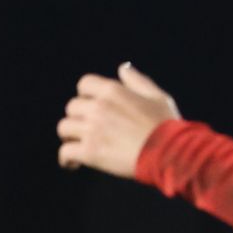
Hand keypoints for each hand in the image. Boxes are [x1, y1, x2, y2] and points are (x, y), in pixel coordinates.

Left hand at [57, 62, 181, 176]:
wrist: (168, 153)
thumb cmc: (166, 126)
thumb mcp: (157, 96)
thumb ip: (137, 81)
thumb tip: (123, 68)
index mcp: (112, 91)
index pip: (84, 84)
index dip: (85, 95)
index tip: (89, 105)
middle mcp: (98, 107)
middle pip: (72, 107)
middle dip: (77, 117)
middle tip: (84, 130)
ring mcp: (91, 129)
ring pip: (64, 128)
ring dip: (69, 137)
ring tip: (76, 145)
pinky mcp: (89, 152)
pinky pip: (65, 152)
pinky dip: (66, 159)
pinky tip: (72, 164)